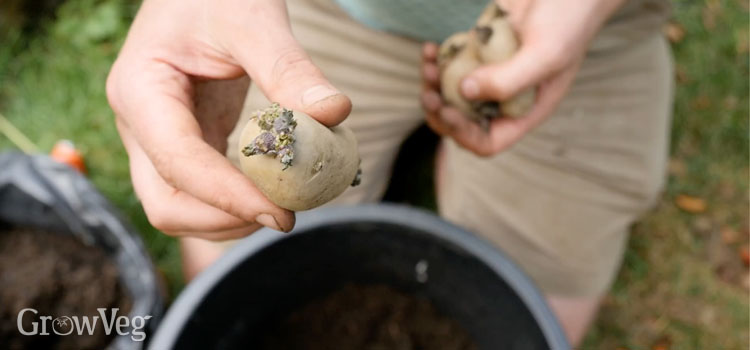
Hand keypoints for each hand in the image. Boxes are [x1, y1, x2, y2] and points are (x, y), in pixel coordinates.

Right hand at [107, 0, 351, 239]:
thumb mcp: (253, 20)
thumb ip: (290, 69)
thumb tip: (335, 114)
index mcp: (140, 91)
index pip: (179, 163)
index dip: (229, 197)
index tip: (283, 214)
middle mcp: (139, 123)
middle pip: (166, 203)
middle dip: (224, 220)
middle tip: (284, 216)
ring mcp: (157, 137)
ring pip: (180, 206)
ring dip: (230, 219)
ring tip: (286, 206)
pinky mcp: (185, 140)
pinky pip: (202, 189)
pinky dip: (236, 201)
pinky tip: (275, 192)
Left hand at [421, 0, 624, 156]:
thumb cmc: (568, 20)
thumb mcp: (546, 55)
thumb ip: (508, 81)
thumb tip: (464, 93)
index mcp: (526, 110)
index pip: (489, 141)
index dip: (463, 133)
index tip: (446, 109)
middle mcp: (506, 97)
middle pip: (463, 121)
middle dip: (440, 111)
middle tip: (428, 92)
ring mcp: (491, 73)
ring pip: (451, 94)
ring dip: (433, 85)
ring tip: (427, 65)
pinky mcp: (479, 51)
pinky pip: (450, 66)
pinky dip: (436, 61)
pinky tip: (430, 48)